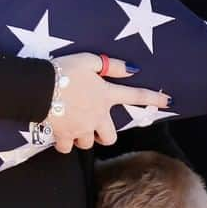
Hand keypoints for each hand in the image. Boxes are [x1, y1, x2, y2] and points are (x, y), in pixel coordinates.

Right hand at [48, 54, 168, 154]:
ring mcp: (80, 128)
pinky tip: (59, 133)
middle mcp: (96, 116)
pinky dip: (65, 143)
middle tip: (93, 126)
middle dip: (103, 134)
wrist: (38, 87)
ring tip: (72, 125)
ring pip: (88, 143)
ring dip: (83, 137)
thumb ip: (110, 66)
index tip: (168, 102)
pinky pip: (67, 147)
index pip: (134, 95)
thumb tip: (131, 69)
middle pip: (110, 137)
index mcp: (104, 95)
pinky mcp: (64, 135)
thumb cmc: (63, 71)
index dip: (153, 98)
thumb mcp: (88, 60)